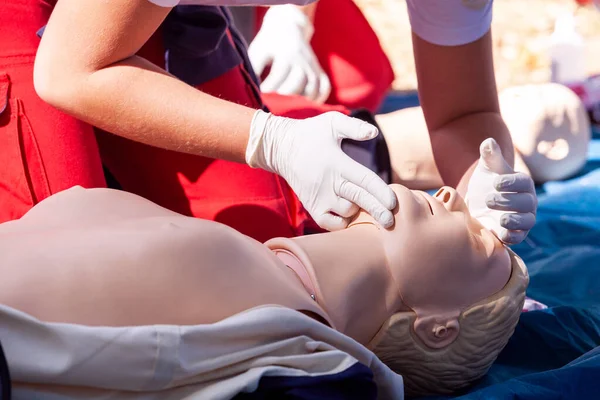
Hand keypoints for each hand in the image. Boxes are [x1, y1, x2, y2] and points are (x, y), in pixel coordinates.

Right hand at [246, 110, 396, 230]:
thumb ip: (354, 127)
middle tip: (391, 222)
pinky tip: (348, 215)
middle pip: (359, 200)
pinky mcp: (311, 206)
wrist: (280, 147)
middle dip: (378, 212)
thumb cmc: (310, 133)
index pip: (365, 179)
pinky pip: (330, 224)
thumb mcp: (331, 122)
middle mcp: (329, 182)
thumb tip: (374, 133)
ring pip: (346, 212)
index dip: (381, 192)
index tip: (394, 202)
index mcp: (338, 163)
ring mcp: (319, 197)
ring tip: (363, 203)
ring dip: (358, 211)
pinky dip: (341, 223)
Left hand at [248, 5, 330, 102]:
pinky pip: (324, 87)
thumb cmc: (269, 43)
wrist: (288, 26)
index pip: (278, 76)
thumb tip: (250, 89)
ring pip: (312, 88)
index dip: (267, 90)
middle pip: (297, 84)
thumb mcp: (258, 51)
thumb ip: (253, 68)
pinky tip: (307, 104)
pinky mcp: (319, 70)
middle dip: (284, 97)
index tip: (259, 95)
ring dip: (301, 100)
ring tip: (289, 106)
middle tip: (274, 104)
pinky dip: (319, 98)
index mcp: (286, 54)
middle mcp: (302, 60)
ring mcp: (312, 66)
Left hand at [466, 138, 536, 244]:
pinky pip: (519, 238)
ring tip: (501, 219)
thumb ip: (490, 156)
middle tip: (488, 199)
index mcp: (522, 184)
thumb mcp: (486, 169)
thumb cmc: (487, 184)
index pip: (523, 182)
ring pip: (527, 221)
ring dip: (515, 221)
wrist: (478, 206)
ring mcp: (523, 219)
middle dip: (509, 201)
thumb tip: (488, 141)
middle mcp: (527, 202)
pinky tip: (501, 235)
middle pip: (526, 203)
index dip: (512, 182)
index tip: (496, 182)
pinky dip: (513, 237)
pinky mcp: (515, 234)